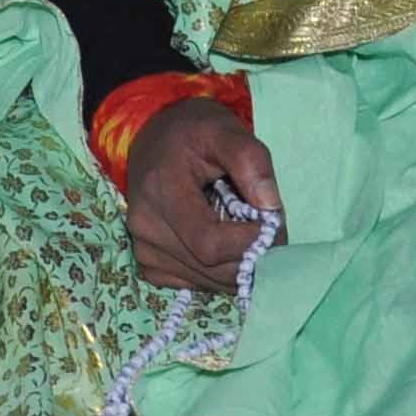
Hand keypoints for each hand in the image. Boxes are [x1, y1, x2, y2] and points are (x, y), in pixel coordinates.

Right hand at [121, 98, 277, 291]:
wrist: (155, 138)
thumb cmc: (193, 132)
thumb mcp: (226, 130)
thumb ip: (252, 162)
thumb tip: (271, 211)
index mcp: (161, 190)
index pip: (211, 244)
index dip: (250, 242)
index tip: (272, 223)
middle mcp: (145, 226)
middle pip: (212, 268)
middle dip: (251, 256)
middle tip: (268, 230)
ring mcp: (144, 248)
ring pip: (208, 282)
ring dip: (238, 265)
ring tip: (244, 232)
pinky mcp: (148, 263)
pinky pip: (195, 284)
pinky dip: (219, 273)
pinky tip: (223, 245)